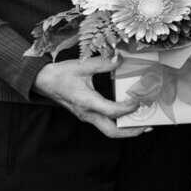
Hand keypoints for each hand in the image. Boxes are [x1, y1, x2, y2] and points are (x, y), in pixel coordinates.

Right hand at [32, 55, 149, 138]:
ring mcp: (87, 116)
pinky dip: (119, 123)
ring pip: (109, 131)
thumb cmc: (60, 74)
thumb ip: (103, 63)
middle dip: (131, 131)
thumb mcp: (82, 65)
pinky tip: (129, 116)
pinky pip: (105, 124)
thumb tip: (120, 58)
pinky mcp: (87, 115)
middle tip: (147, 125)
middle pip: (112, 132)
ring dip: (126, 130)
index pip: (112, 111)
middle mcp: (88, 113)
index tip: (139, 100)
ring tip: (143, 123)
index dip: (128, 108)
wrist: (43, 81)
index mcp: (87, 102)